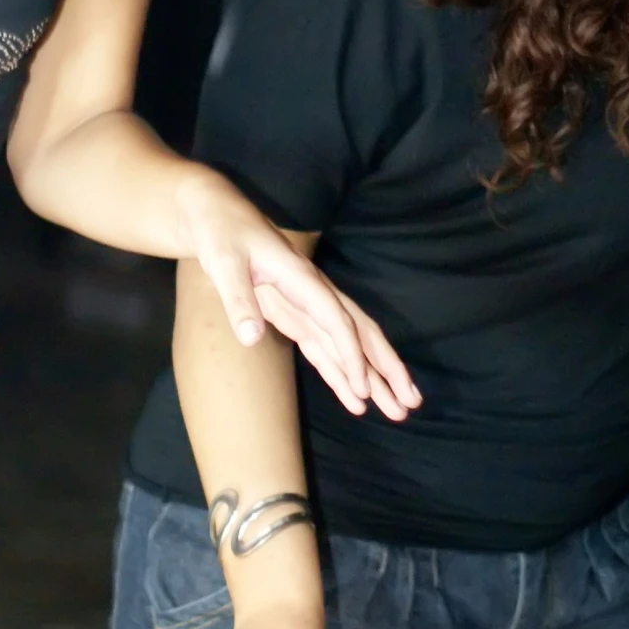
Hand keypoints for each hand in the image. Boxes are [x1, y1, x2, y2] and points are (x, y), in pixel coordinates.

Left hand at [175, 168, 420, 419]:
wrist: (219, 218)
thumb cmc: (223, 236)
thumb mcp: (223, 264)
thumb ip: (238, 300)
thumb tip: (251, 337)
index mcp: (303, 279)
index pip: (337, 320)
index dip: (352, 354)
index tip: (365, 386)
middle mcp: (314, 294)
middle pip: (361, 333)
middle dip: (387, 368)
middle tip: (409, 403)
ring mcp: (308, 308)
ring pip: (349, 346)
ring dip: (374, 378)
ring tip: (398, 410)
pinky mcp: (297, 318)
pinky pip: (325, 350)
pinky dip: (342, 375)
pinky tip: (357, 400)